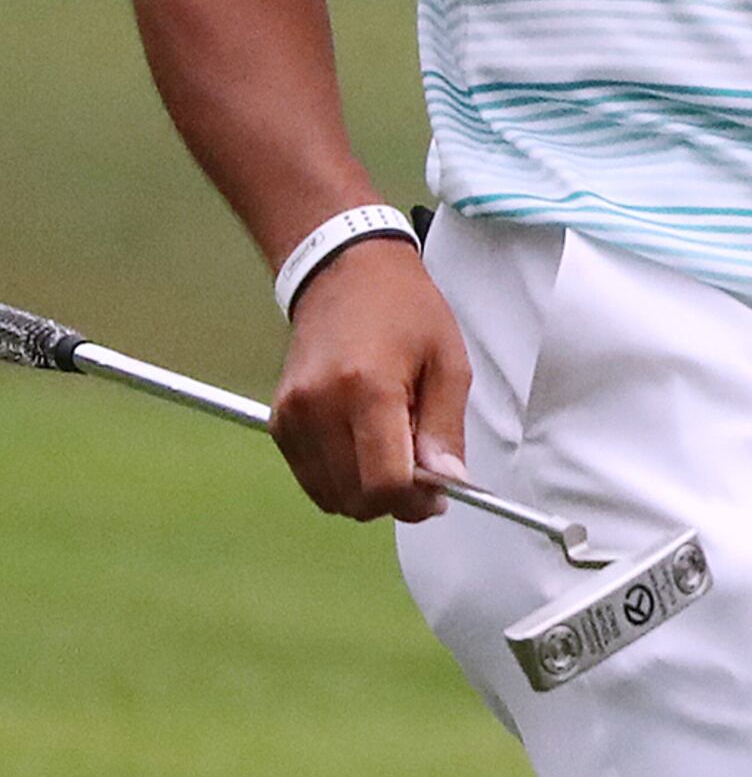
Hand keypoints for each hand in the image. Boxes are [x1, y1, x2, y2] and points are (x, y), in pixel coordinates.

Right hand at [269, 235, 469, 522]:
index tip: (440, 494)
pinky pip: (311, 478)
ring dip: (367, 491)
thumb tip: (448, 484)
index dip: (416, 501)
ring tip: (394, 448)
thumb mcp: (448, 362)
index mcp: (367, 389)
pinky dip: (341, 477)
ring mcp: (291, 417)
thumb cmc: (406, 311)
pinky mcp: (278, 422)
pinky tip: (365, 444)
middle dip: (395, 500)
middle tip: (423, 474)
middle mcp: (319, 407)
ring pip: (331, 496)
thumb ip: (446, 430)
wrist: (345, 274)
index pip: (384, 482)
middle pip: (355, 497)